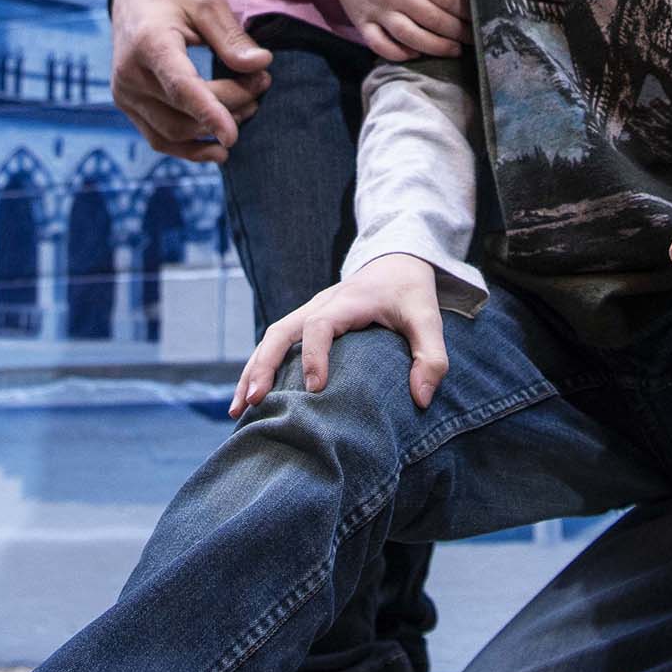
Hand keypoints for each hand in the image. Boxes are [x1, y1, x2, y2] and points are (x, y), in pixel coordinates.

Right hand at [109, 0, 270, 160]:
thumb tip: (261, 66)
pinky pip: (159, 138)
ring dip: (213, 128)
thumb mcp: (208, 2)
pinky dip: (189, 149)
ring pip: (173, 131)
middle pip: (184, 109)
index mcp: (149, 41)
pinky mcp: (128, 105)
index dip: (209, 112)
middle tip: (262, 83)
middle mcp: (130, 73)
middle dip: (231, 104)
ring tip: (248, 106)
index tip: (233, 136)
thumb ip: (232, 37)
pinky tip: (218, 150)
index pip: (180, 86)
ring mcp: (125, 93)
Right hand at [231, 254, 449, 414]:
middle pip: (280, 331)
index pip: (320, 325)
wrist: (396, 261)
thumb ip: (432, 357)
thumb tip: (422, 399)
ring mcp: (309, 313)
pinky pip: (276, 344)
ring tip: (239, 410)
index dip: (314, 355)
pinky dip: (260, 368)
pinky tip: (250, 399)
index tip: (315, 388)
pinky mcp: (306, 323)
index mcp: (347, 302)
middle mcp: (321, 305)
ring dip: (253, 371)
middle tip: (254, 401)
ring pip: (271, 338)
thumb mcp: (429, 320)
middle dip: (264, 366)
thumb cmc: (411, 293)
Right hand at [314, 0, 468, 60]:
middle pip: (432, 19)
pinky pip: (380, 45)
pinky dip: (398, 54)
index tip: (478, 17)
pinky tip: (415, 54)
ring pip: (410, 36)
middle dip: (457, 32)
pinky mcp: (361, 22)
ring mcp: (376, 10)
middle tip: (472, 38)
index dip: (464, 10)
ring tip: (453, 50)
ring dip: (435, 47)